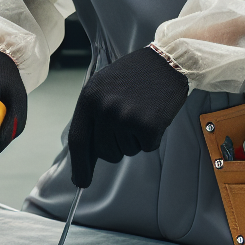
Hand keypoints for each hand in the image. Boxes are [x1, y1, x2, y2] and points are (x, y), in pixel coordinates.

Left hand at [68, 46, 188, 187]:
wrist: (166, 62)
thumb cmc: (134, 76)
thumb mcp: (104, 88)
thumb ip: (93, 118)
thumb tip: (86, 157)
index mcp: (89, 98)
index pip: (78, 140)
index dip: (79, 165)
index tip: (81, 182)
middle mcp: (105, 109)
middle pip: (105, 151)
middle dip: (116, 146)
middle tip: (129, 122)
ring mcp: (126, 118)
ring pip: (126, 151)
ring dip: (135, 139)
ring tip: (141, 112)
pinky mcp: (147, 125)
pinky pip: (146, 147)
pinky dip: (152, 137)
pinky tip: (154, 116)